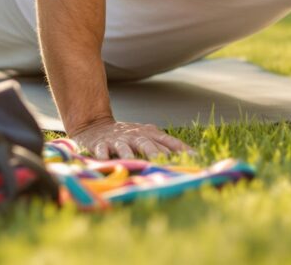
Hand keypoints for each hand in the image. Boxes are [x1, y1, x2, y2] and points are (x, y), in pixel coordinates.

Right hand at [72, 118, 194, 158]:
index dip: (181, 149)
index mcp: (150, 134)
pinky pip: (102, 151)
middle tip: (166, 164)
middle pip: (148, 145)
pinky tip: (105, 161)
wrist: (96, 126)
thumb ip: (165, 145)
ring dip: (130, 154)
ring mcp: (118, 140)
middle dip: (157, 154)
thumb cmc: (128, 136)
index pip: (169, 141)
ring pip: (126, 147)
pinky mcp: (101, 145)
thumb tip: (191, 156)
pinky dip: (104, 155)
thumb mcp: (147, 136)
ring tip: (135, 162)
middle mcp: (136, 136)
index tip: (194, 158)